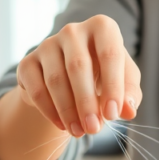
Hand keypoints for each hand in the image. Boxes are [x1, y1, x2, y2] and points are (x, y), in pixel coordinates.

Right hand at [15, 14, 141, 137]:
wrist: (72, 76)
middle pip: (78, 66)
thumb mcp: (124, 81)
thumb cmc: (104, 74)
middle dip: (86, 102)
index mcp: (102, 27)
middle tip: (93, 129)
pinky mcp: (28, 63)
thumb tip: (128, 111)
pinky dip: (49, 111)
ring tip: (79, 132)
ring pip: (55, 80)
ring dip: (67, 110)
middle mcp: (73, 31)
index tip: (113, 115)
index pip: (109, 54)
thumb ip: (130, 94)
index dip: (112, 86)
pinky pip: (37, 89)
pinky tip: (62, 125)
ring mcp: (47, 44)